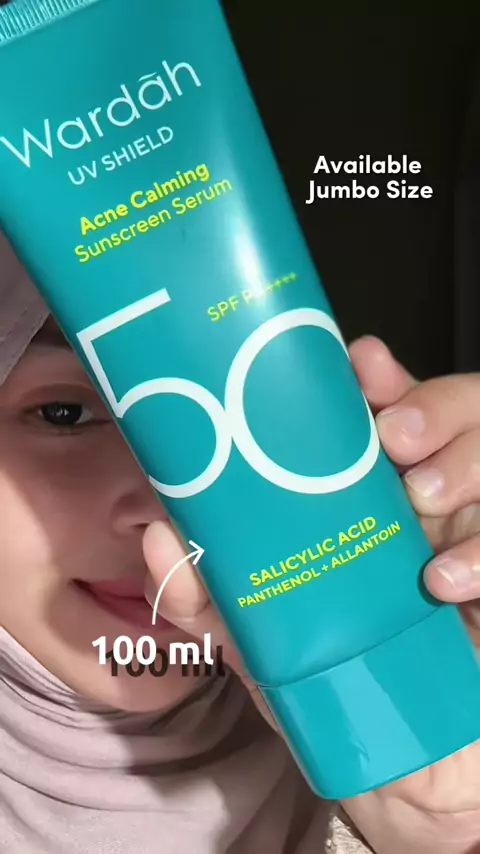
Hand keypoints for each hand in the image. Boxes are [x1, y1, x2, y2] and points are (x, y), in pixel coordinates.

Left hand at [143, 336, 479, 846]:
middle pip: (457, 409)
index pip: (384, 409)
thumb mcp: (256, 638)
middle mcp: (427, 497)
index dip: (379, 376)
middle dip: (431, 405)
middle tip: (392, 435)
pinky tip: (443, 581)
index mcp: (368, 492)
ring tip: (422, 497)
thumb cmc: (328, 682)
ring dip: (462, 460)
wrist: (400, 757)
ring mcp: (472, 531)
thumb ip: (208, 594)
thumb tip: (159, 538)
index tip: (361, 360)